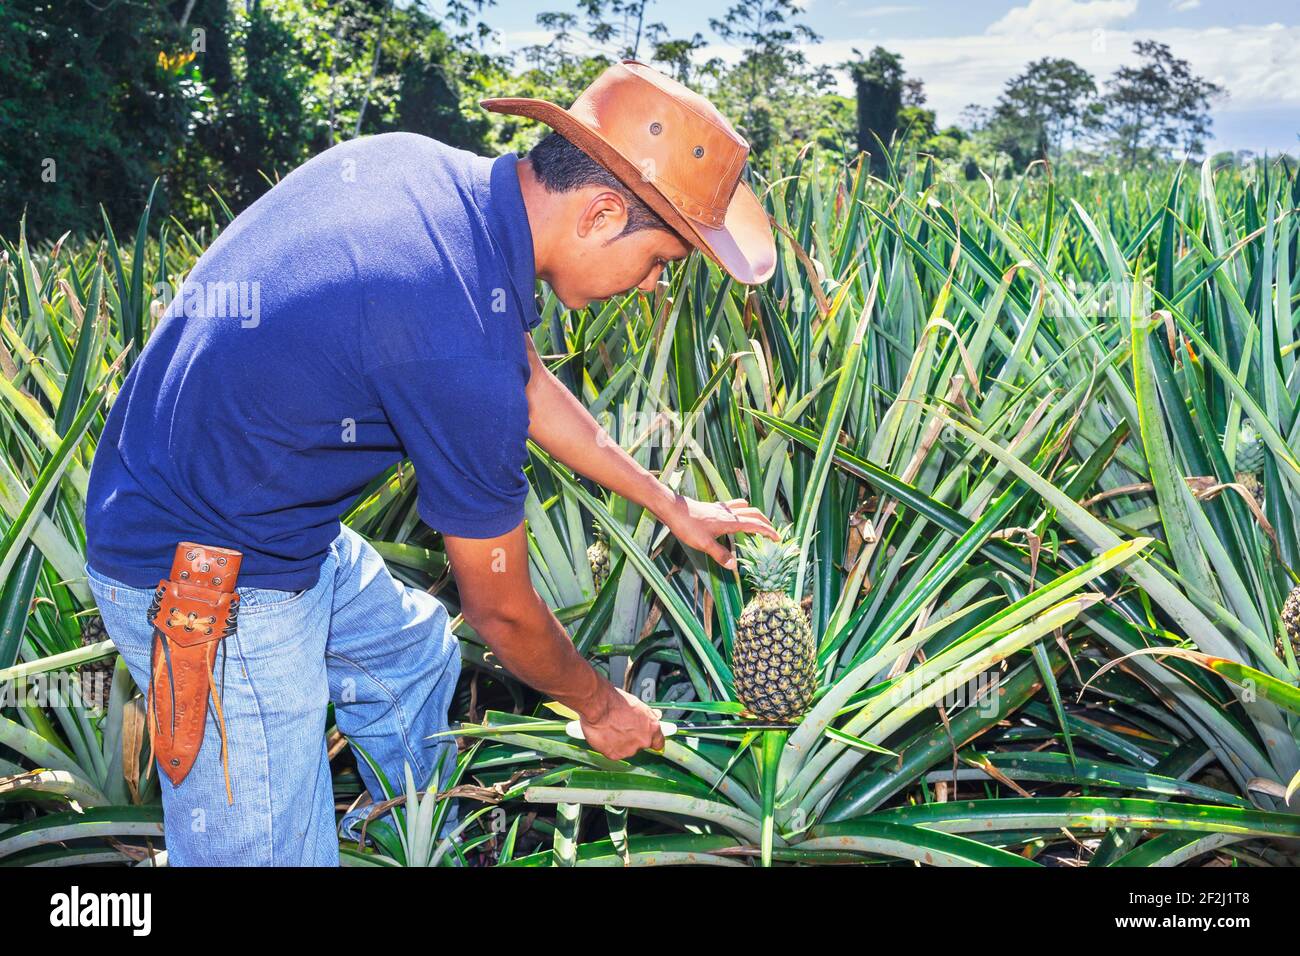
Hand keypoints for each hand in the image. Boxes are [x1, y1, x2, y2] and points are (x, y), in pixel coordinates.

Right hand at [578, 686, 665, 759]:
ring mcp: (629, 750)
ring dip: (620, 742)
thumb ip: (647, 716)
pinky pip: (613, 752)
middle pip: (640, 745)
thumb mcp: (638, 704)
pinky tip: (604, 734)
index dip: (652, 740)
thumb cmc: (615, 701)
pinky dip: (608, 745)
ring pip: (626, 749)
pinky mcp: (615, 755)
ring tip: (611, 728)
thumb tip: (655, 715)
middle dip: (632, 738)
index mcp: (652, 728)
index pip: (659, 742)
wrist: (598, 706)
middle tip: (622, 726)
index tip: (648, 738)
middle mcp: (643, 741)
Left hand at [659, 494, 779, 568]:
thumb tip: (734, 566)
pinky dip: (741, 510)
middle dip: (765, 522)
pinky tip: (735, 517)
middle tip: (771, 532)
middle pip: (754, 513)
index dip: (768, 531)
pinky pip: (733, 506)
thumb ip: (720, 554)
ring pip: (745, 507)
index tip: (778, 538)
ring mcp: (722, 508)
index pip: (755, 525)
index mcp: (730, 522)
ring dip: (754, 514)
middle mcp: (729, 513)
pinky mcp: (714, 507)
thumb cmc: (688, 526)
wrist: (673, 509)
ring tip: (757, 523)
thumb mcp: (704, 544)